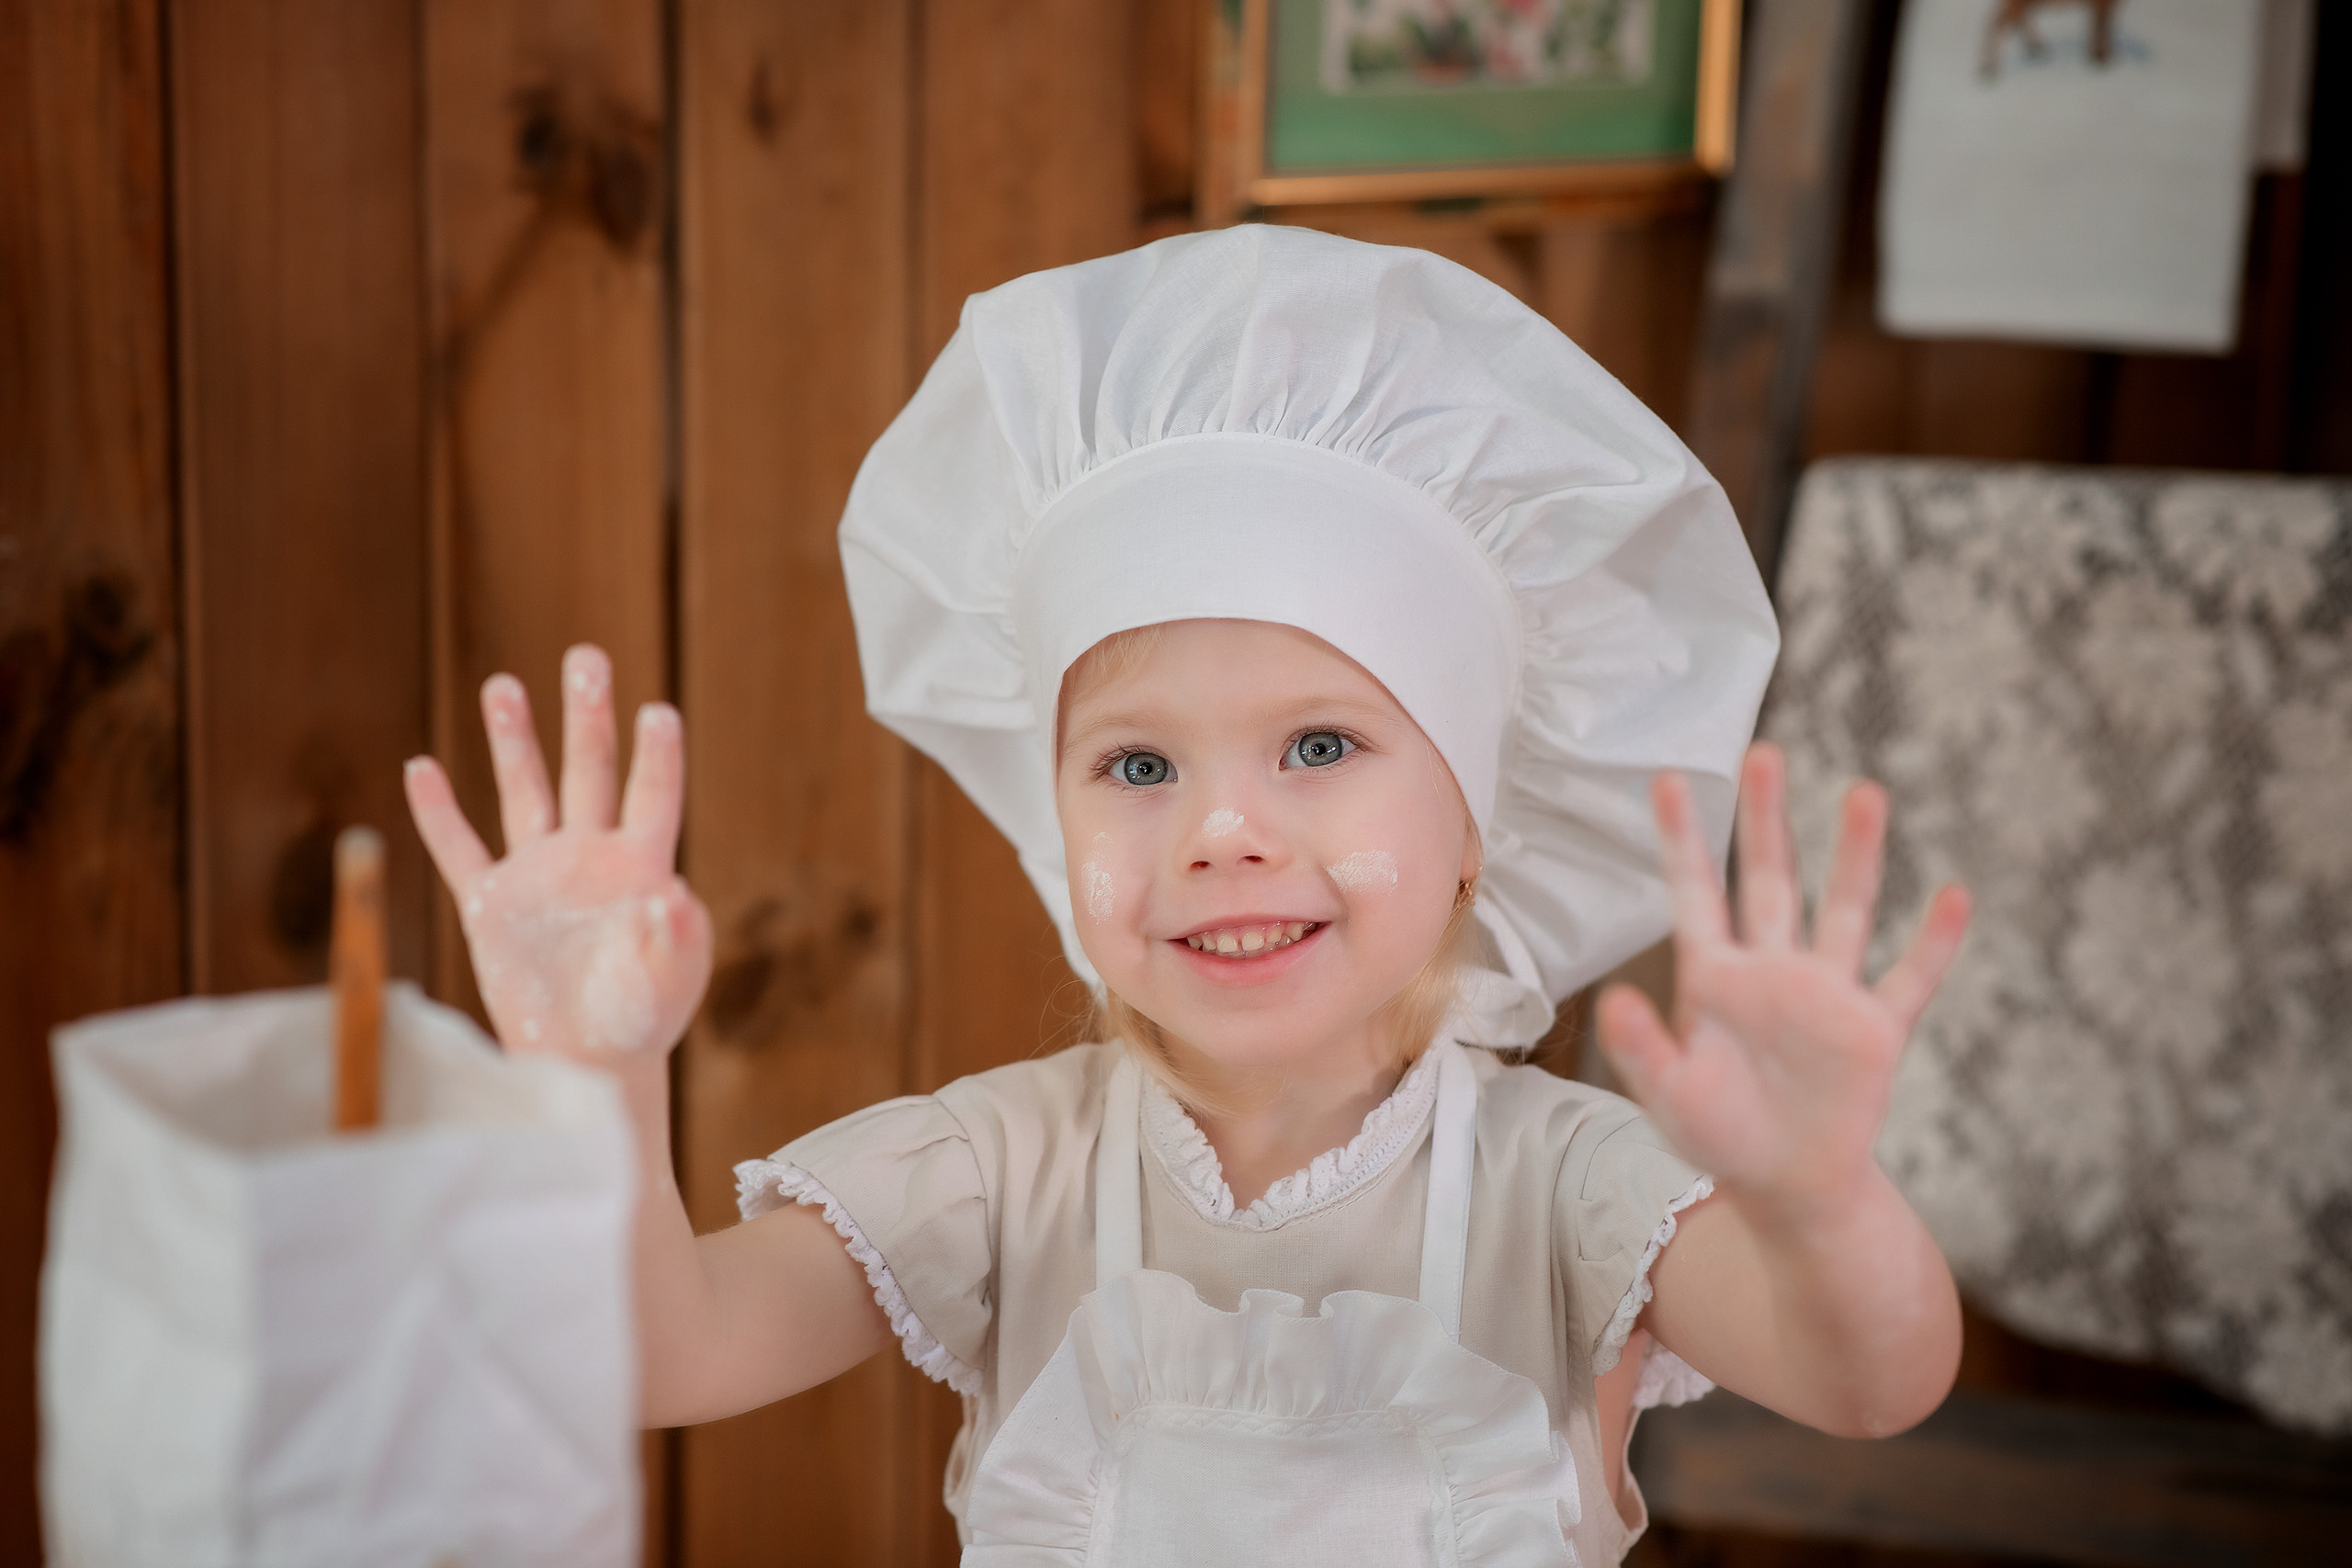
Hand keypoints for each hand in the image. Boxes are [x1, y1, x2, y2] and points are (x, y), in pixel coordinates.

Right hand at [403, 644, 711, 1064]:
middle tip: (586, 655)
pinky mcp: (492, 906)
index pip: (652, 796)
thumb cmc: (639, 1021)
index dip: (656, 756)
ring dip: (513, 741)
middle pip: (588, 771)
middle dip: (586, 715)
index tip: (658, 710)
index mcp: (641, 867)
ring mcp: (539, 875)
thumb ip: (672, 942)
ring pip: (525, 793)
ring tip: (504, 683)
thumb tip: (672, 898)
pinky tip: (422, 766)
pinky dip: (439, 813)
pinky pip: (461, 849)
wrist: (587, 1059)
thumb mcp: (665, 984)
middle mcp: (590, 856)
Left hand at [1598, 743, 1969, 1225]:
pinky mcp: (1875, 1030)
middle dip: (1766, 819)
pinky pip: (1908, 978)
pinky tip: (1954, 895)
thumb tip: (1610, 1004)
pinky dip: (1933, 942)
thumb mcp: (1670, 1097)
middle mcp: (1772, 971)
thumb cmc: (1720, 1137)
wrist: (1789, 1187)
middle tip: (1764, 753)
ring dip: (1855, 855)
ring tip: (1865, 792)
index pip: (1695, 894)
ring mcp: (1827, 996)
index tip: (1668, 780)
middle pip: (1770, 880)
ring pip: (1843, 909)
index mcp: (1715, 979)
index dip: (1683, 841)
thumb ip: (1643, 1050)